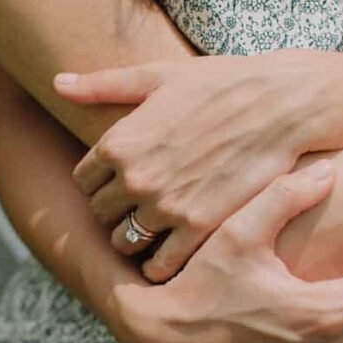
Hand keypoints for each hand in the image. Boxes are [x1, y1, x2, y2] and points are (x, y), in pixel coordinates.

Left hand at [55, 51, 342, 281]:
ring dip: (136, 240)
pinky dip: (162, 264)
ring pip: (125, 243)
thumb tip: (58, 82)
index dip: (101, 184)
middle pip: (101, 216)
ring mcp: (166, 206)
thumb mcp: (157, 77)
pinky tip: (177, 250)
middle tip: (140, 208)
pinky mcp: (199, 228)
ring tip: (158, 230)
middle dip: (116, 213)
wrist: (284, 103)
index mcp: (119, 142)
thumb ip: (103, 86)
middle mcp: (135, 177)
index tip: (122, 181)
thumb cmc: (221, 83)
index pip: (83, 182)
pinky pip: (160, 265)